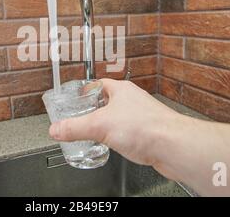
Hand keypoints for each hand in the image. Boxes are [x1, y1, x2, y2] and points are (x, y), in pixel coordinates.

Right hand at [49, 78, 189, 168]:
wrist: (173, 146)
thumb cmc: (146, 127)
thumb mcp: (99, 126)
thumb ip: (75, 127)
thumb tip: (56, 128)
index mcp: (121, 90)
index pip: (99, 84)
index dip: (86, 90)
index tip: (77, 96)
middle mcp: (133, 100)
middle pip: (109, 100)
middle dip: (95, 109)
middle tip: (82, 117)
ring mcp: (142, 115)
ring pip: (120, 116)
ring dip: (108, 124)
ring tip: (96, 133)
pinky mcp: (149, 132)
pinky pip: (129, 131)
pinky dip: (120, 137)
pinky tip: (115, 146)